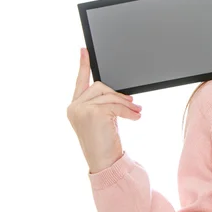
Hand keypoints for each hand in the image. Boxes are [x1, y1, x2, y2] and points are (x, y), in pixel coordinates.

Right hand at [66, 48, 142, 172]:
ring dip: (126, 104)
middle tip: (134, 105)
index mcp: (75, 106)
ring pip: (109, 96)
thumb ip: (104, 103)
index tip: (84, 50)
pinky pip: (115, 105)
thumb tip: (120, 93)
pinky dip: (128, 111)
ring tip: (138, 113)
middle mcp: (74, 107)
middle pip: (101, 86)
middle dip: (119, 96)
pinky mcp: (92, 113)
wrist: (104, 162)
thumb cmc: (105, 142)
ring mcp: (80, 110)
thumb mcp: (103, 118)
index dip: (83, 64)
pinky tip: (136, 118)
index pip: (80, 81)